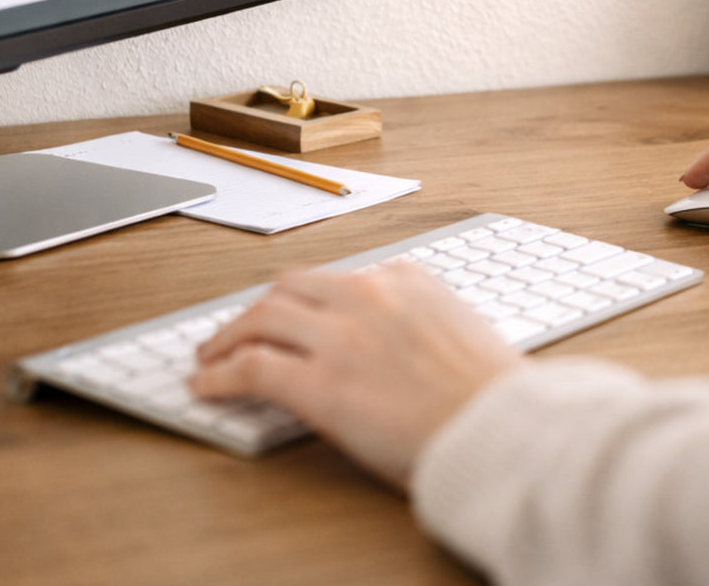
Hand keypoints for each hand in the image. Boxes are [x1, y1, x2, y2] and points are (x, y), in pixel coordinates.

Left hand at [190, 262, 518, 489]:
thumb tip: (393, 341)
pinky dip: (221, 373)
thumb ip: (421, 320)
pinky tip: (207, 385)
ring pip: (262, 316)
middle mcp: (369, 294)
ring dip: (230, 335)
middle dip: (261, 307)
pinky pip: (253, 369)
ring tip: (212, 354)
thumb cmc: (492, 394)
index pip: (339, 279)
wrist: (501, 429)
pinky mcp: (320, 385)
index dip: (307, 301)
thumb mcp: (461, 330)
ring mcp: (341, 336)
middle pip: (291, 286)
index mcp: (407, 278)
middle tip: (243, 328)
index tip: (295, 315)